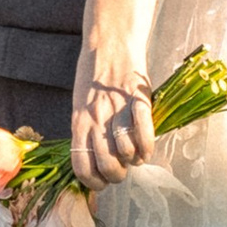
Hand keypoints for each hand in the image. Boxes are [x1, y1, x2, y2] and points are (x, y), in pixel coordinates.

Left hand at [72, 36, 156, 186]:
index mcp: (79, 123)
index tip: (103, 182)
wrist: (111, 43)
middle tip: (122, 168)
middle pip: (106, 166)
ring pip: (125, 154)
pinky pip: (145, 136)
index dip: (94, 183)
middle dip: (117, 175)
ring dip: (133, 161)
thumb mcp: (80, 105)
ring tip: (135, 156)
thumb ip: (86, 130)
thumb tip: (95, 159)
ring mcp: (118, 112)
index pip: (81, 167)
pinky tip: (147, 149)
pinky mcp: (138, 102)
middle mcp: (96, 121)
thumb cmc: (94, 75)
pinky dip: (147, 148)